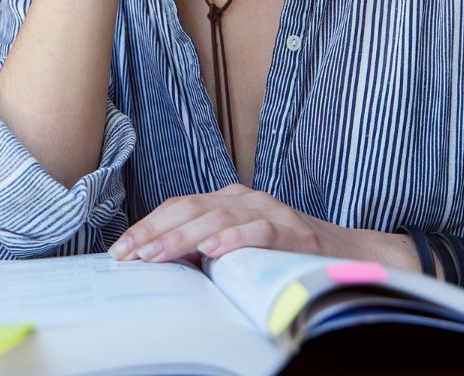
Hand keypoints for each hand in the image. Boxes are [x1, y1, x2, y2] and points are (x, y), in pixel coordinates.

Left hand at [108, 184, 351, 263]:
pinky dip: (234, 238)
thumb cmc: (281, 254)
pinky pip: (259, 230)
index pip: (178, 206)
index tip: (120, 250)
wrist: (343, 254)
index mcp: (228, 200)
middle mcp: (245, 198)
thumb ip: (204, 250)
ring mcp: (269, 210)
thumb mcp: (237, 248)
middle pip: (191, 208)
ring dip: (184, 236)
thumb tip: (156, 265)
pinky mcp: (292, 230)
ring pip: (219, 217)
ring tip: (158, 254)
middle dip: (155, 232)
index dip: (147, 226)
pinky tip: (213, 250)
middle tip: (129, 254)